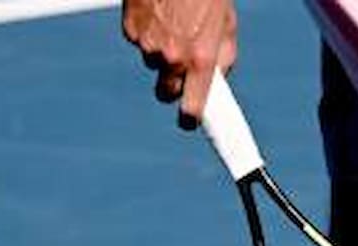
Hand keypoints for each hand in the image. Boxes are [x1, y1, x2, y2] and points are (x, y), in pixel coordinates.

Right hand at [121, 0, 237, 128]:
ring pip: (152, 64)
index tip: (189, 123)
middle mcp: (173, 57)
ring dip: (161, 52)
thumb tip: (216, 83)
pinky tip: (158, 11)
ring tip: (173, 22)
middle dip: (173, 86)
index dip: (190, 120)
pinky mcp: (131, 30)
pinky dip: (146, 32)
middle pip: (165, 94)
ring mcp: (148, 45)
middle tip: (181, 67)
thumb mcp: (226, 25)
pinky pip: (139, 42)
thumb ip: (221, 58)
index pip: (192, 109)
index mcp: (201, 60)